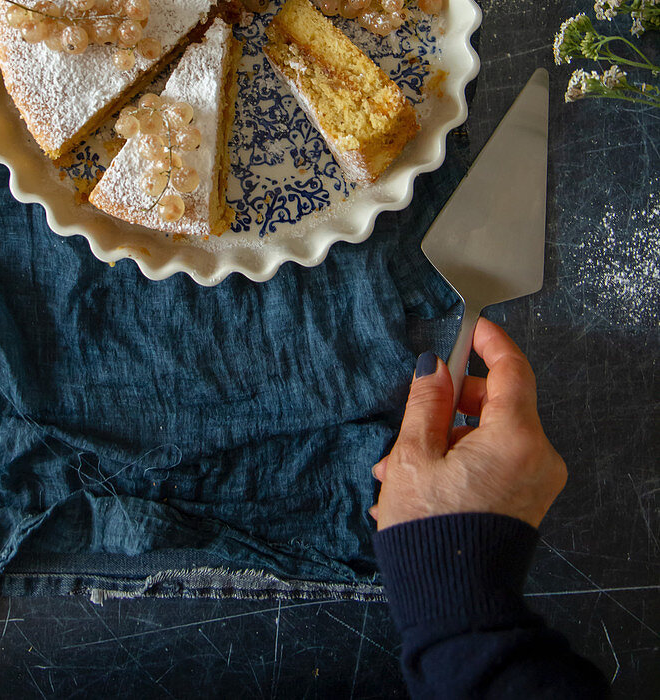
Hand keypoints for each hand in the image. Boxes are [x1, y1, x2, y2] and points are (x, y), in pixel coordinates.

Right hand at [371, 318, 567, 530]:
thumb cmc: (432, 535)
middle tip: (414, 417)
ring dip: (447, 439)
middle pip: (497, 404)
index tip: (474, 329)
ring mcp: (535, 482)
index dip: (490, 343)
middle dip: (450, 405)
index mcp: (516, 437)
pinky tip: (421, 483)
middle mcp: (537, 456)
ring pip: (490, 435)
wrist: (454, 606)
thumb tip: (432, 368)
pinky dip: (461, 461)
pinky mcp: (526, 502)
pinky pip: (496, 462)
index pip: (512, 369)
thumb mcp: (414, 456)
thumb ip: (425, 402)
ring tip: (400, 467)